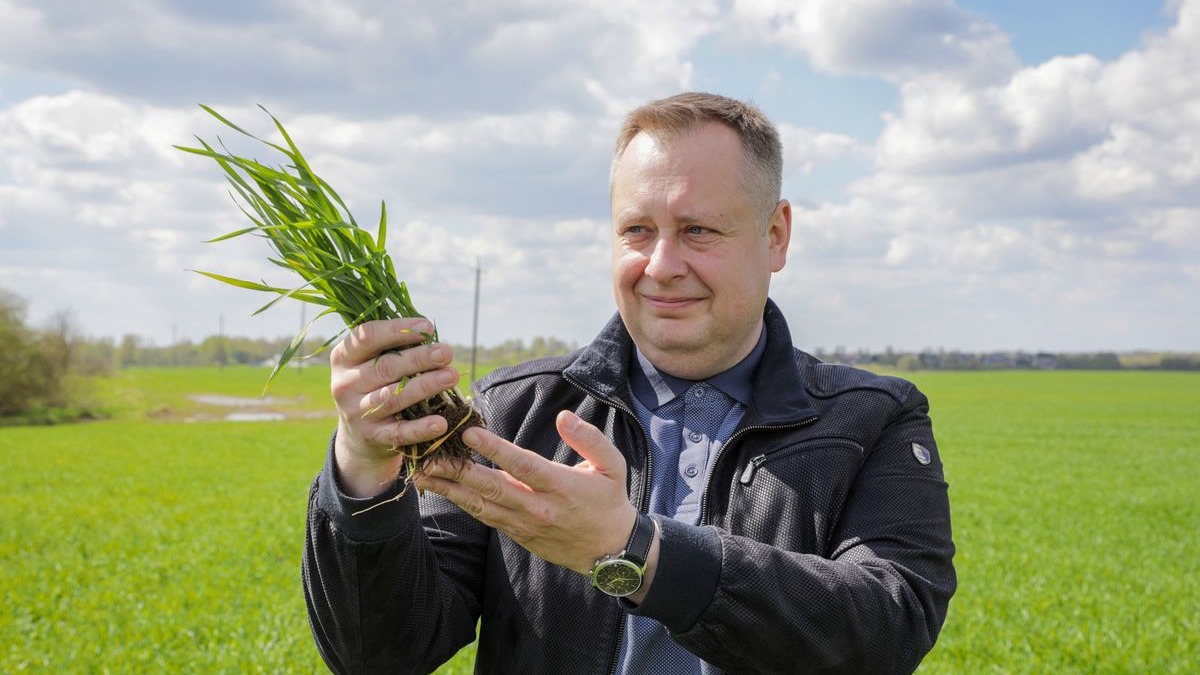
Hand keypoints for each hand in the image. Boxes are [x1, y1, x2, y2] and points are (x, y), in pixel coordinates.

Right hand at [329, 318, 460, 497]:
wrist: (358, 435)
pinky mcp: (372, 437)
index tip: (427, 327)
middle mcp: (345, 384)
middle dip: (419, 358)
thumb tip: (427, 328)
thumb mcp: (372, 362)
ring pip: (394, 397)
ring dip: (425, 386)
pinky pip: (399, 433)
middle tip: (446, 353)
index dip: (397, 330)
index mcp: (343, 357)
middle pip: (385, 367)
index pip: (367, 336)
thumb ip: (393, 345)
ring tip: (451, 376)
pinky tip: (440, 423)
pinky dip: (420, 428)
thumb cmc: (375, 384)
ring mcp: (356, 413)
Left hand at [414, 410, 637, 574]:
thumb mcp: (613, 466)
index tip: (469, 432)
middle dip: (458, 472)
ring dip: (450, 490)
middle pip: (492, 488)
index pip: (522, 465)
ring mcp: (525, 524)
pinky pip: (486, 517)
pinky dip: (463, 503)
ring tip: (422, 474)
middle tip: (429, 456)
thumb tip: (564, 416)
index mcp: (561, 486)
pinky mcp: (518, 534)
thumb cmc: (610, 501)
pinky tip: (443, 491)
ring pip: (481, 506)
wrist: (610, 550)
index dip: (494, 449)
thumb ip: (589, 439)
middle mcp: (538, 507)